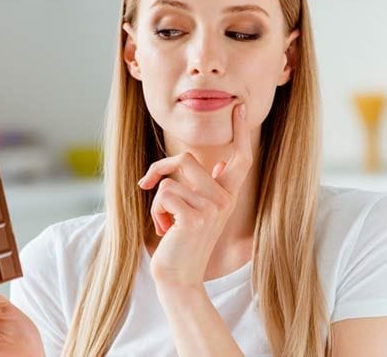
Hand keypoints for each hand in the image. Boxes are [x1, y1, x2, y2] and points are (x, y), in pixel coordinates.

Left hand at [138, 103, 252, 288]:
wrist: (177, 278)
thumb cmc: (181, 243)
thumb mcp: (194, 212)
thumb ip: (208, 188)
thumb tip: (223, 163)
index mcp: (226, 195)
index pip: (239, 158)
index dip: (239, 132)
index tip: (238, 108)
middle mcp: (224, 199)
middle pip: (186, 158)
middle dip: (160, 168)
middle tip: (147, 186)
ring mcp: (212, 207)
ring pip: (169, 179)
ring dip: (157, 201)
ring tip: (166, 223)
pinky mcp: (195, 217)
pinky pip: (163, 193)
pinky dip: (155, 211)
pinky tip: (165, 231)